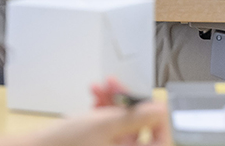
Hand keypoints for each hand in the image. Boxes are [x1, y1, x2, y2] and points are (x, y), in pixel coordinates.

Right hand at [30, 79, 167, 145]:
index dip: (159, 120)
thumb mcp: (104, 125)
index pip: (161, 142)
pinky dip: (102, 110)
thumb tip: (160, 110)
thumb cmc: (64, 145)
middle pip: (139, 129)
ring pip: (122, 125)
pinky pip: (108, 127)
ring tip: (101, 86)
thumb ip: (136, 117)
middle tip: (118, 85)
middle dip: (128, 103)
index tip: (152, 101)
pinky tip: (94, 95)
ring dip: (113, 102)